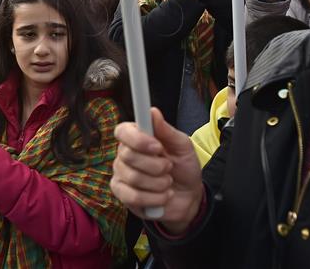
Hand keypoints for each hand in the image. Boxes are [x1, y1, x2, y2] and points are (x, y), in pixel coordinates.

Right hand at [111, 108, 203, 234]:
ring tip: (168, 182)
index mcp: (136, 136)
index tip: (157, 147)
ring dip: (159, 183)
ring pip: (133, 178)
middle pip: (128, 156)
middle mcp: (124, 154)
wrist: (188, 196)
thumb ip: (167, 130)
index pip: (122, 131)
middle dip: (155, 165)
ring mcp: (121, 174)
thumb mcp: (182, 146)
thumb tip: (153, 111)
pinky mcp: (122, 195)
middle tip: (169, 167)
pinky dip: (154, 198)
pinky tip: (164, 196)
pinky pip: (133, 196)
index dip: (138, 139)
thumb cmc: (183, 166)